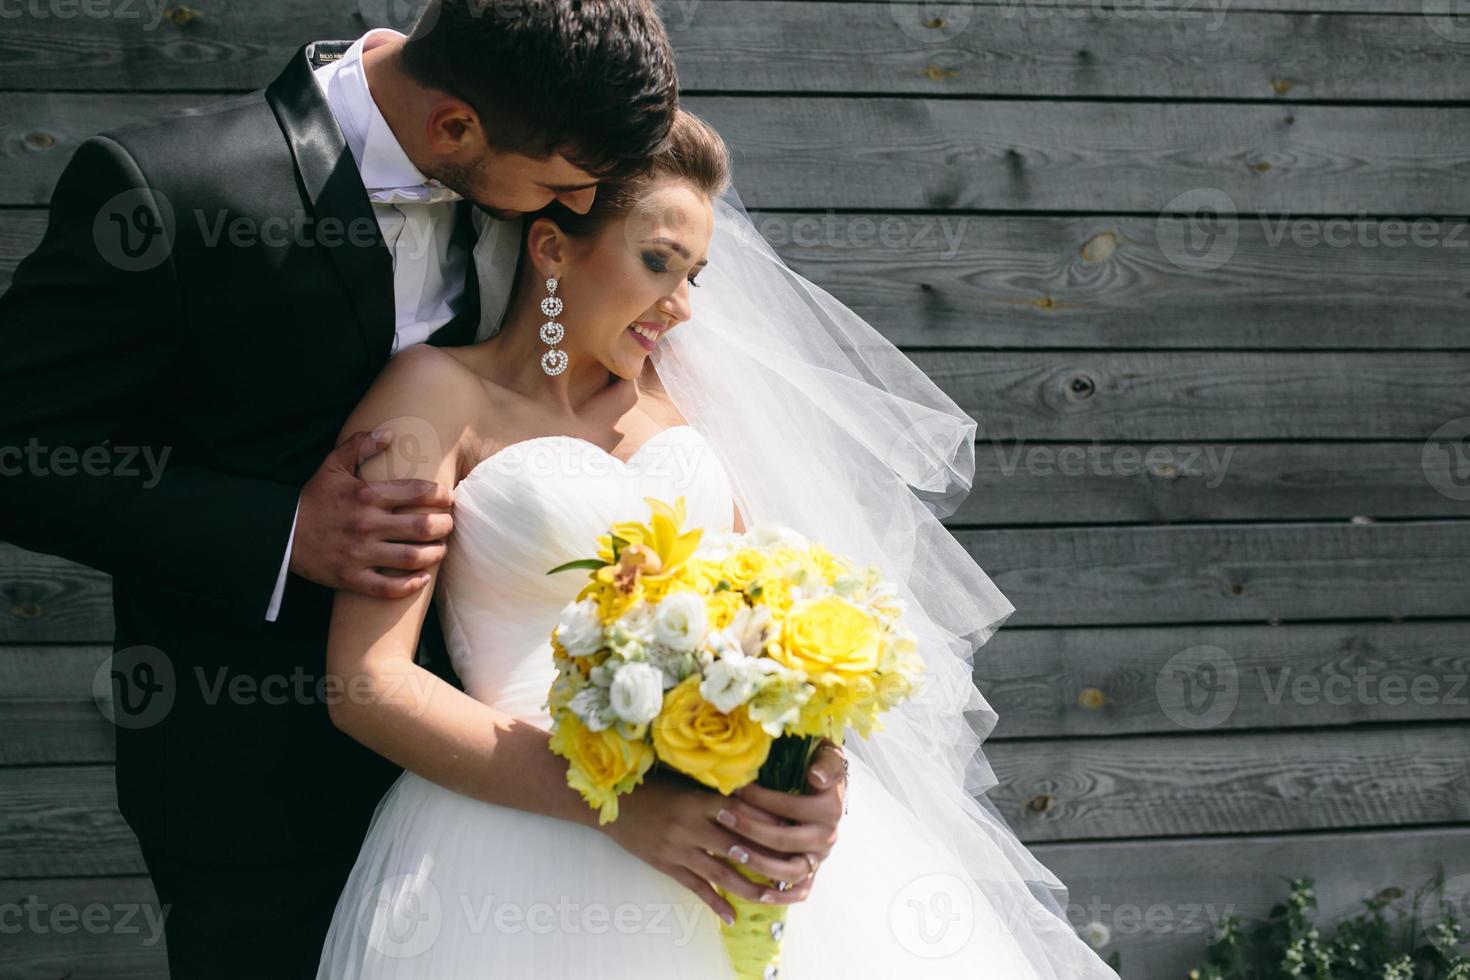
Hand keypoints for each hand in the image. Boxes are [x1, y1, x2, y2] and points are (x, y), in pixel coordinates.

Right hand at [291, 429, 454, 598]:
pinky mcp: (352, 577)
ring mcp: (360, 553)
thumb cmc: (314, 499)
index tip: (448, 498)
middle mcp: (367, 524)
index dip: (440, 495)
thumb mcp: (332, 466)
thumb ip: (359, 445)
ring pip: (412, 557)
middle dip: (444, 525)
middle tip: (449, 524)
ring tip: (441, 549)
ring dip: (435, 554)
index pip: (417, 492)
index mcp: (366, 495)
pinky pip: (389, 587)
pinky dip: (411, 585)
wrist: (281, 534)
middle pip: (422, 527)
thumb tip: (388, 433)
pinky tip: (423, 578)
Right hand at [599, 770, 822, 925]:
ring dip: (747, 887)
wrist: (612, 802)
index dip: (767, 823)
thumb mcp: (686, 782)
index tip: (791, 831)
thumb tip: (753, 797)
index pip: (741, 813)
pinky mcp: (666, 865)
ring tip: (771, 898)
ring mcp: (678, 849)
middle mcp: (691, 826)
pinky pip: (694, 887)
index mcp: (699, 800)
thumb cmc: (653, 786)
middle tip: (793, 869)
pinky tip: (731, 915)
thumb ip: (715, 793)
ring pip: (720, 872)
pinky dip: (714, 902)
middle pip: (737, 846)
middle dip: (766, 859)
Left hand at [719, 739, 846, 902]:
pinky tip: (757, 894)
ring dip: (759, 863)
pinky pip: (800, 891)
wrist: (827, 782)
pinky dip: (781, 897)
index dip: (760, 798)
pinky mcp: (812, 871)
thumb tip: (816, 776)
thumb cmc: (820, 765)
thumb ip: (825, 763)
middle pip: (784, 840)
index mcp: (830, 809)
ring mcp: (819, 857)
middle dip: (750, 829)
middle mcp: (827, 837)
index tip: (735, 789)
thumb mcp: (826, 756)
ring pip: (790, 871)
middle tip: (723, 816)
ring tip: (732, 852)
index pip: (788, 807)